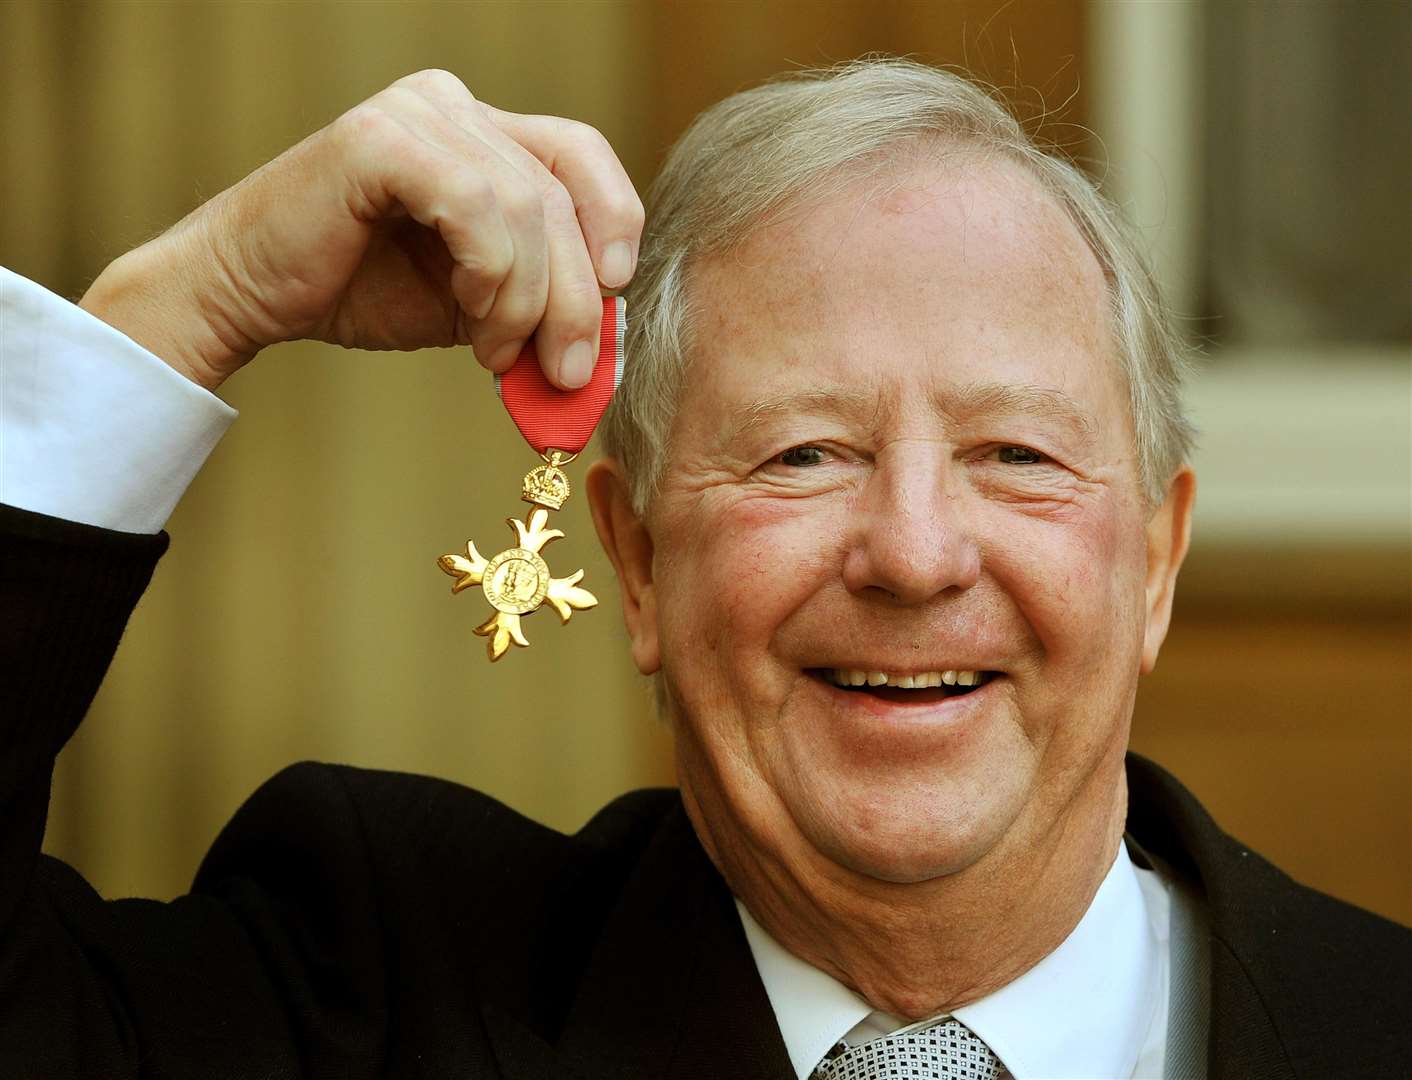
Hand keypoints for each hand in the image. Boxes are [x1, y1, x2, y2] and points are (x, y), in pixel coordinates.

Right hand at [79, 69, 642, 390]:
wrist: (249, 296)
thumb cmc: (359, 291)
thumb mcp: (476, 302)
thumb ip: (537, 303)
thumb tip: (606, 349)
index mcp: (481, 130)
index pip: (580, 154)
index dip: (615, 220)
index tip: (617, 291)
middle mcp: (452, 106)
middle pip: (560, 193)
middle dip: (576, 297)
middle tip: (564, 370)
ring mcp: (416, 113)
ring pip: (526, 206)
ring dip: (525, 300)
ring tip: (495, 352)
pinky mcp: (380, 139)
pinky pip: (477, 206)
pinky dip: (490, 274)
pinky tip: (469, 316)